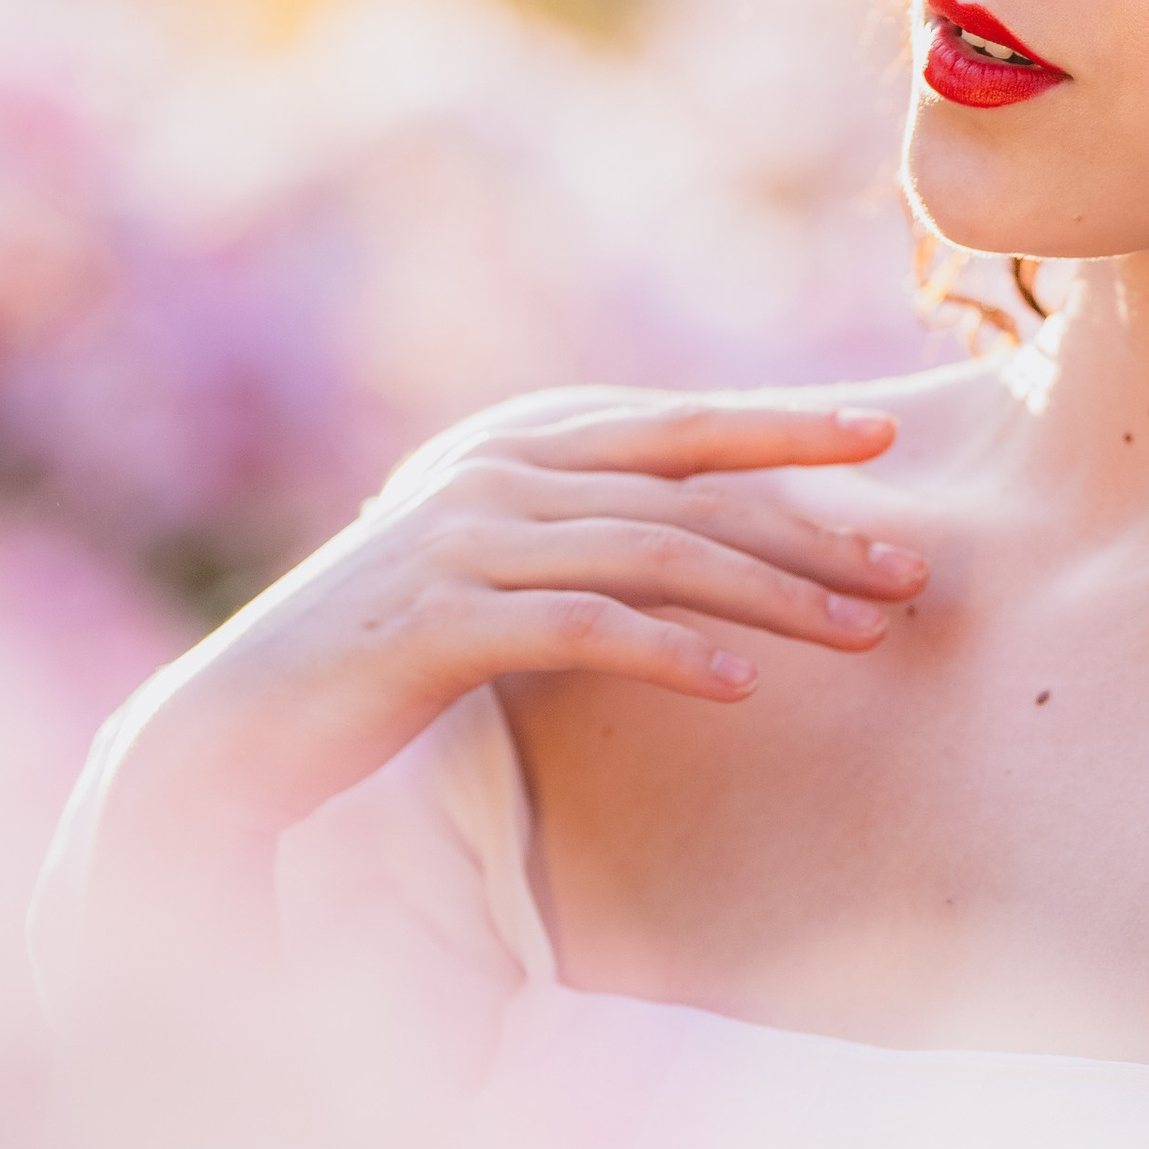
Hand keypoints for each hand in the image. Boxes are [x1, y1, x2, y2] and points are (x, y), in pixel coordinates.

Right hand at [83, 388, 922, 869]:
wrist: (240, 723)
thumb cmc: (383, 657)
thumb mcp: (491, 571)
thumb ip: (578, 533)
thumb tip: (708, 533)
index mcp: (510, 447)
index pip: (675, 425)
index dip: (783, 424)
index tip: (886, 434)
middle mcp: (490, 473)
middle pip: (687, 485)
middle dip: (810, 523)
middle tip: (909, 566)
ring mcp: (461, 540)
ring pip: (655, 552)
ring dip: (772, 595)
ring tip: (861, 632)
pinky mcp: (440, 621)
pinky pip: (581, 628)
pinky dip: (669, 652)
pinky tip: (738, 687)